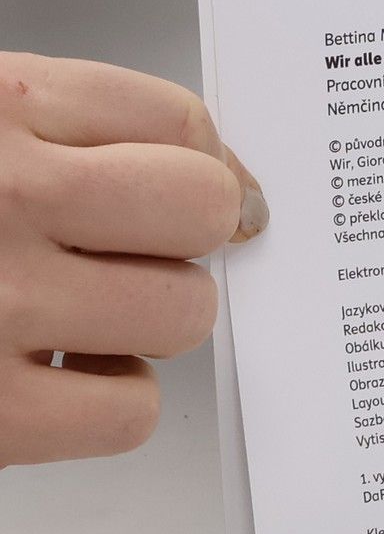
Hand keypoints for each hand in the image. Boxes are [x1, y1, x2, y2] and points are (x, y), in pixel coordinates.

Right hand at [0, 54, 266, 464]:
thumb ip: (56, 134)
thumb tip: (202, 174)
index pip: (176, 120)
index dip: (207, 164)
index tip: (212, 189)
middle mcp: (8, 195)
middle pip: (203, 208)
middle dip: (184, 241)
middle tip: (132, 257)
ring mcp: (1, 303)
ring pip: (183, 313)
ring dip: (146, 325)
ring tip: (75, 319)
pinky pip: (130, 413)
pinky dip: (104, 406)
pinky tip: (48, 380)